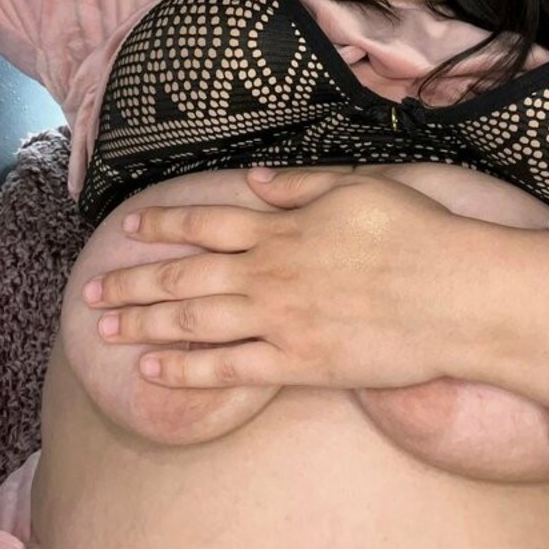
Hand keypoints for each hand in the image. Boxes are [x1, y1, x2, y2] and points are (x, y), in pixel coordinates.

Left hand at [86, 166, 490, 390]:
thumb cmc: (417, 234)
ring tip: (105, 328)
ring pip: (193, 324)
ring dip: (143, 325)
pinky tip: (153, 370)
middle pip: (184, 277)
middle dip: (132, 283)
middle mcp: (269, 273)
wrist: (457, 295)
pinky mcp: (298, 364)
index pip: (205, 222)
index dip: (161, 225)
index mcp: (282, 227)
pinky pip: (229, 370)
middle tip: (91, 291)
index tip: (128, 229)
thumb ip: (300, 184)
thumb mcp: (360, 187)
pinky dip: (186, 370)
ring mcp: (280, 321)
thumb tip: (253, 178)